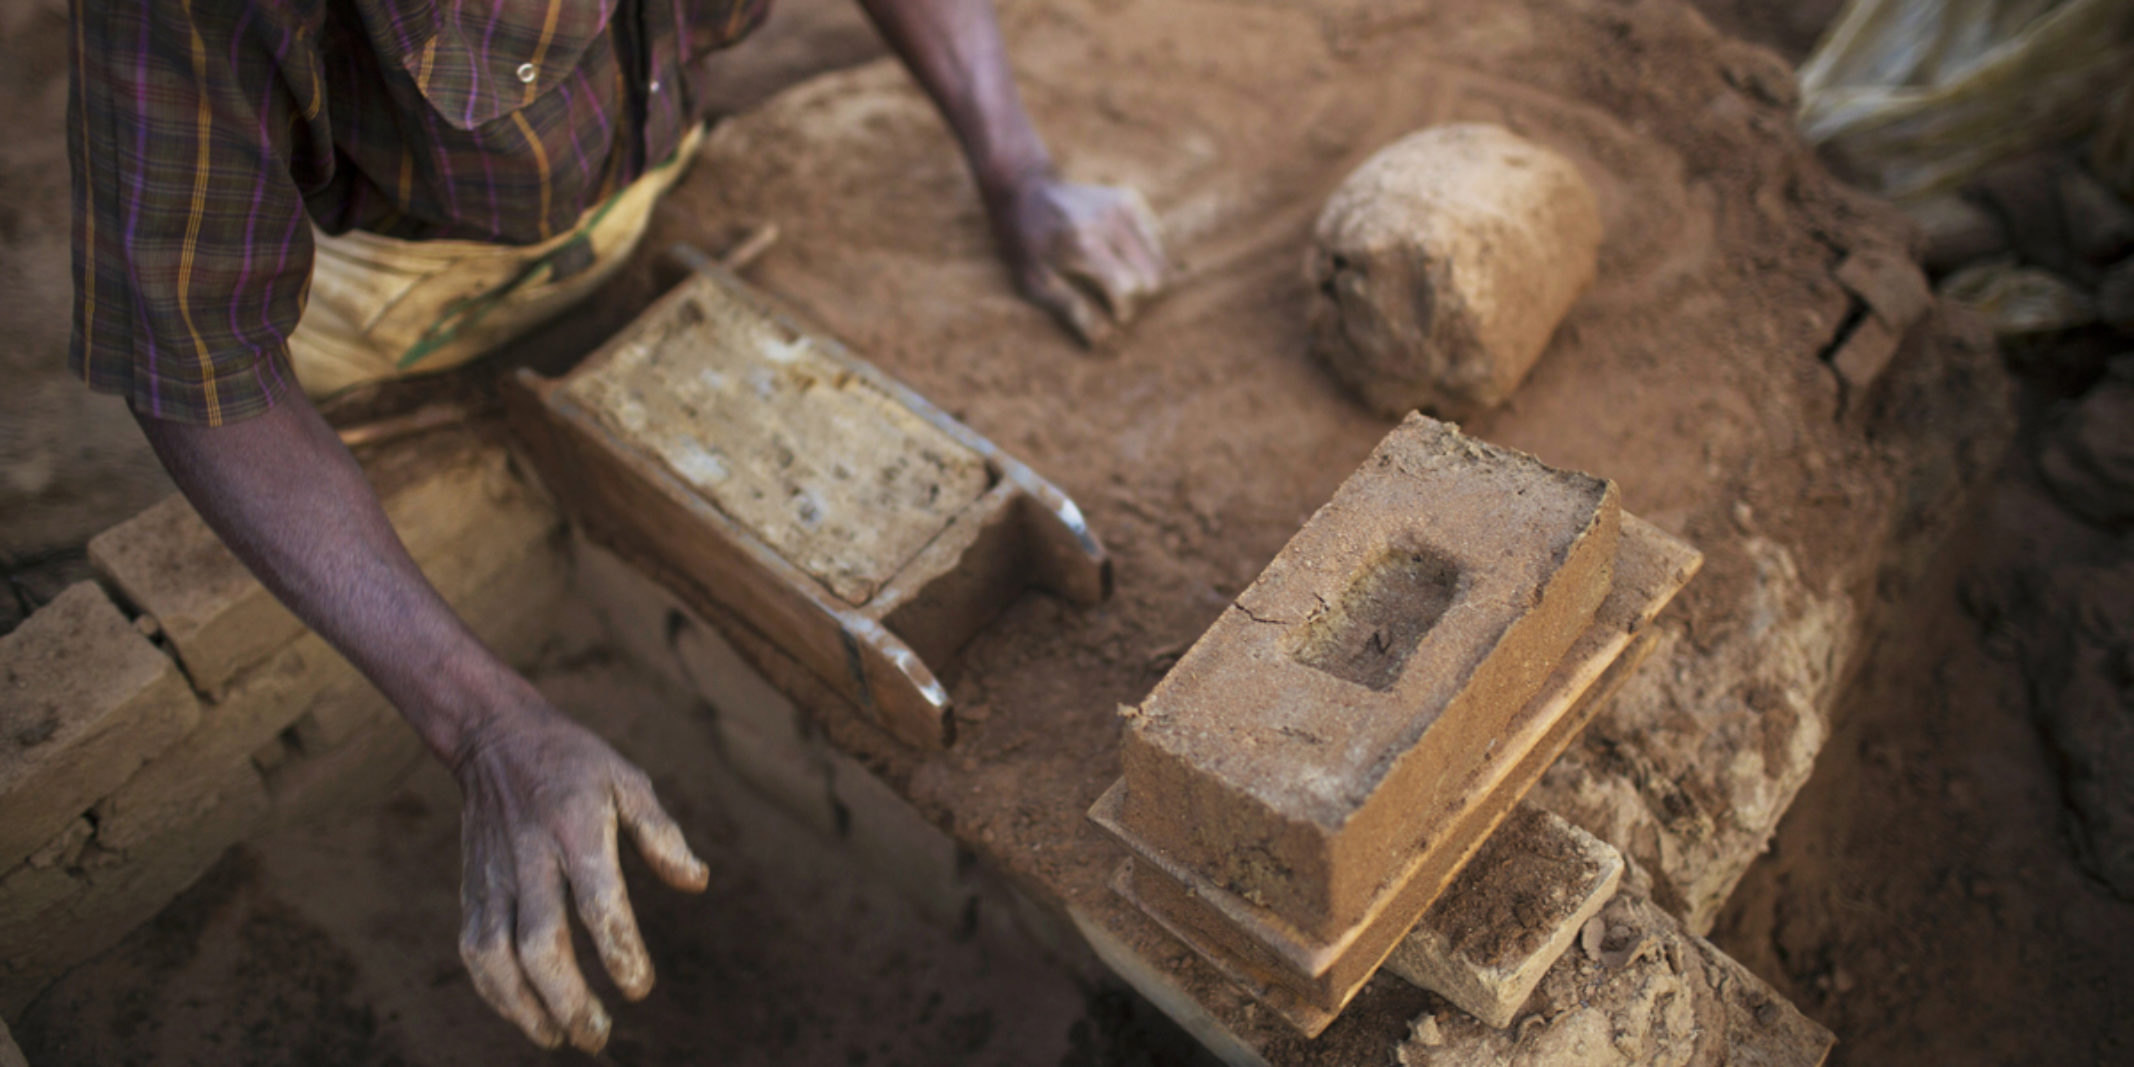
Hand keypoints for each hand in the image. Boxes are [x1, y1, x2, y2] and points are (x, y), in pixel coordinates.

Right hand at [451, 691, 707, 1051]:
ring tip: (557, 1038)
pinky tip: (523, 1013)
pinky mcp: (471, 887)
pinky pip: (474, 948)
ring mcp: (494, 875)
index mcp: (576, 827)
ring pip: (496, 956)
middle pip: (539, 943)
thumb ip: (661, 833)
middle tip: (596, 1036)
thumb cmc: (574, 762)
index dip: (618, 948)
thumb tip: (698, 882)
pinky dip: (494, 990)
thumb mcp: (627, 779)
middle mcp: (530, 857)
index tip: (638, 988)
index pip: (596, 899)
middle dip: (566, 999)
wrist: (494, 738)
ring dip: (523, 1007)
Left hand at [989, 173, 1168, 346]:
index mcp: (1084, 244)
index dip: (1124, 310)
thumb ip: (1070, 309)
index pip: (1127, 290)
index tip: (1115, 316)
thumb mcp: (1034, 282)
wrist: (1024, 192)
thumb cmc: (1026, 246)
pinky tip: (1127, 257)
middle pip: (1151, 277)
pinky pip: (1158, 238)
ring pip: (1160, 259)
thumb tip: (1103, 338)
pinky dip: (1148, 254)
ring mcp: (1121, 207)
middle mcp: (1107, 222)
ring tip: (1124, 281)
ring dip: (1147, 277)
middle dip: (1139, 296)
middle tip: (1119, 299)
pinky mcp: (1129, 199)